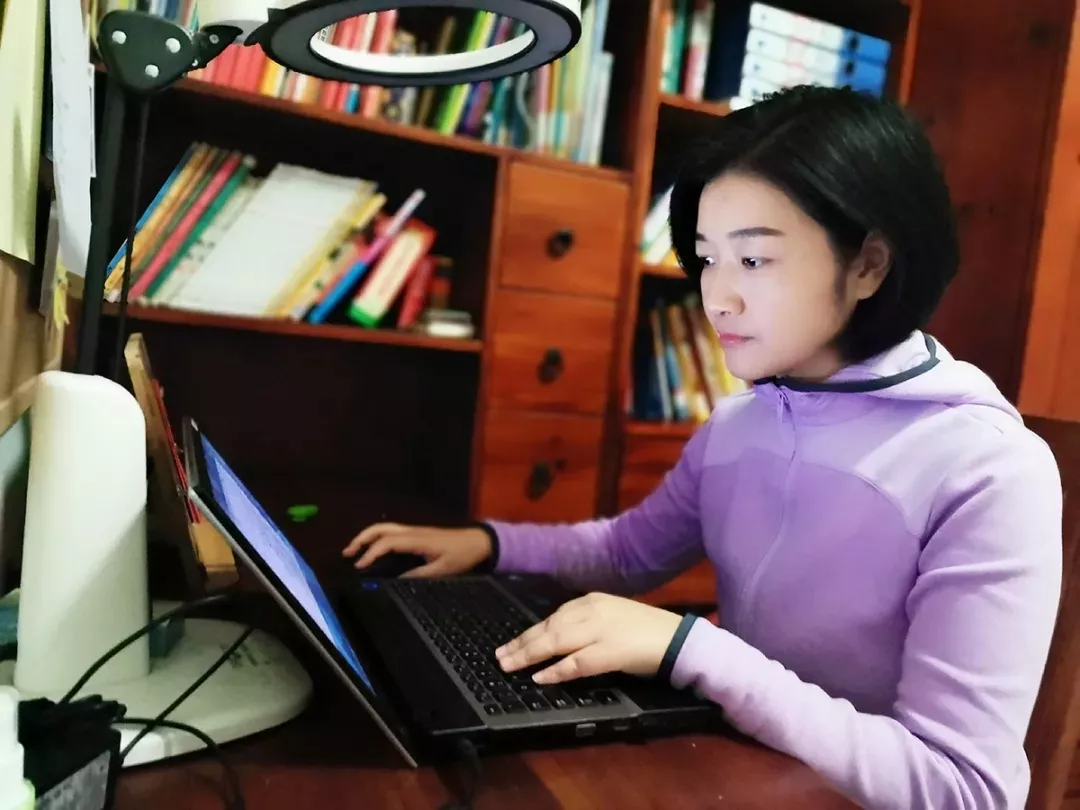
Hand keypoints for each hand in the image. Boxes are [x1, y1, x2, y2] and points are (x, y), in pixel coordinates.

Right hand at [342, 523, 491, 577]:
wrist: (478, 542)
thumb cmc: (462, 556)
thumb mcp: (442, 570)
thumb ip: (418, 575)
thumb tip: (395, 581)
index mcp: (417, 539)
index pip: (387, 543)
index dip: (371, 553)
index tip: (360, 566)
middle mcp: (413, 531)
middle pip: (381, 529)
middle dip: (362, 539)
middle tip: (347, 553)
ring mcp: (415, 530)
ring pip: (385, 528)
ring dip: (368, 537)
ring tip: (354, 551)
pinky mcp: (417, 533)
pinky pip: (392, 532)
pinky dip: (377, 537)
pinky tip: (374, 549)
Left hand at [495, 593, 682, 684]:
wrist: (677, 638)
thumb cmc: (646, 631)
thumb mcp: (611, 618)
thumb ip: (586, 624)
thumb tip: (557, 640)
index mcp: (592, 601)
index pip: (553, 616)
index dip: (530, 632)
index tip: (512, 643)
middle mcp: (592, 611)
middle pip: (549, 627)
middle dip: (522, 643)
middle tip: (500, 656)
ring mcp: (601, 630)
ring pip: (557, 641)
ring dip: (530, 655)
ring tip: (510, 666)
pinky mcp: (610, 651)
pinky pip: (577, 662)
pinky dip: (556, 670)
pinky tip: (540, 677)